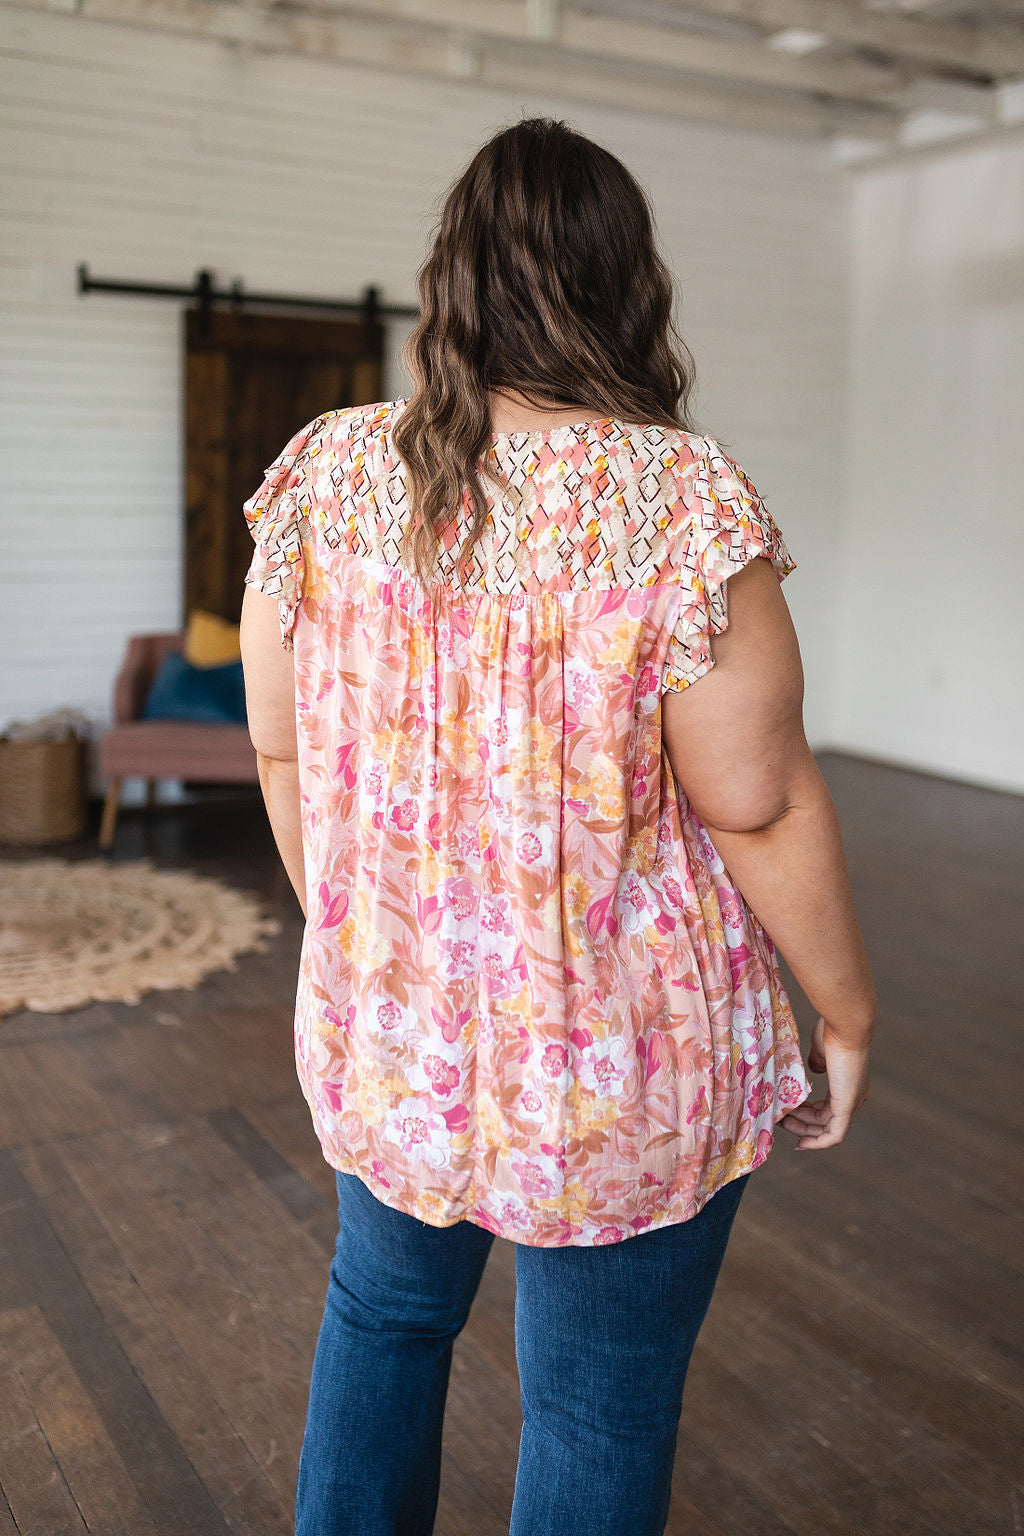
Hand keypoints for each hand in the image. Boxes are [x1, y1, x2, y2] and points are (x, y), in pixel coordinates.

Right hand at [779, 1015, 870, 1150]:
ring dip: (804, 1132)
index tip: (789, 1113)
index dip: (808, 1114)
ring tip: (783, 1125)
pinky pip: (833, 1135)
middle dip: (801, 1124)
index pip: (827, 1108)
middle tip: (780, 1120)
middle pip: (825, 1121)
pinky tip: (801, 1143)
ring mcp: (852, 1104)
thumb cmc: (834, 1032)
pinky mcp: (847, 1107)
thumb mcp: (822, 1051)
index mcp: (847, 1085)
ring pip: (827, 1130)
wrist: (845, 1027)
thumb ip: (818, 1062)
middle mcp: (853, 1097)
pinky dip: (817, 1142)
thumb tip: (815, 1070)